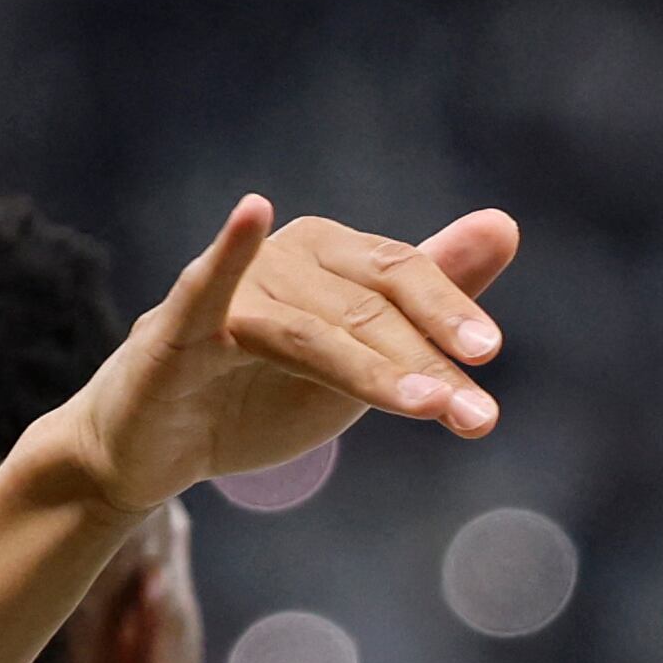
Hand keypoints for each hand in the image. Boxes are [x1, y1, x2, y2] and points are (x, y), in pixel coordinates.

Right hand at [59, 196, 519, 517]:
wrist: (157, 450)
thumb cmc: (261, 392)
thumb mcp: (363, 356)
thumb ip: (431, 300)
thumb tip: (505, 224)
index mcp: (329, 259)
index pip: (401, 276)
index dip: (447, 311)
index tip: (488, 356)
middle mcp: (282, 260)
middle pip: (366, 306)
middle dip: (425, 362)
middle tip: (478, 415)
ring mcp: (227, 293)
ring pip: (311, 329)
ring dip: (371, 367)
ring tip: (428, 406)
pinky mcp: (174, 331)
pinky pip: (206, 289)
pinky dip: (227, 252)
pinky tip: (251, 212)